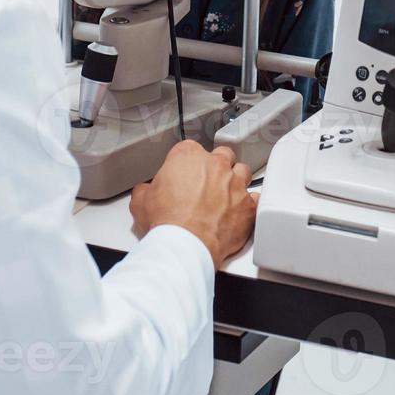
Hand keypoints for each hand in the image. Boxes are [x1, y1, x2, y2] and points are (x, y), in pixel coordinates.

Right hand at [129, 140, 256, 268]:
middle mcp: (215, 165)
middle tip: (206, 182)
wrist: (186, 245)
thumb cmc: (167, 222)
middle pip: (221, 154)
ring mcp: (234, 183)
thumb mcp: (140, 202)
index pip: (188, 149)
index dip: (185, 163)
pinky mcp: (248, 205)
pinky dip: (248, 204)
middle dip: (215, 165)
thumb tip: (144, 192)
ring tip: (225, 194)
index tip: (182, 174)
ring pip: (242, 171)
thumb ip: (145, 190)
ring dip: (235, 180)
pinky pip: (254, 198)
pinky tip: (239, 211)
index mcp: (188, 157)